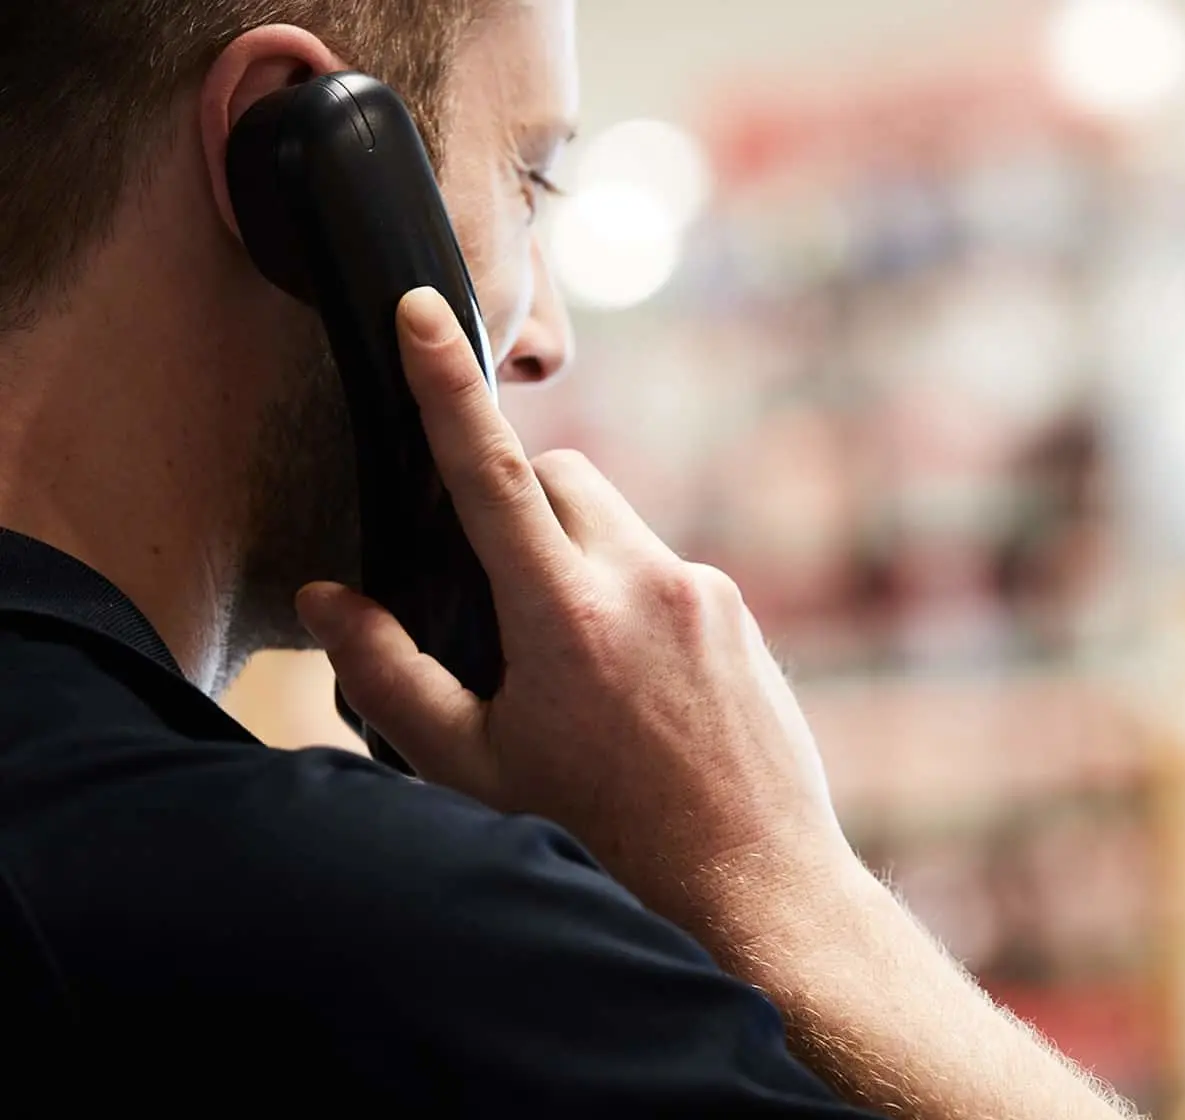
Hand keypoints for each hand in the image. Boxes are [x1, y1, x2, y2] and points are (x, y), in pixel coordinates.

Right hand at [296, 287, 855, 940]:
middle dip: (515, 497)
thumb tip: (328, 596)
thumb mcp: (475, 767)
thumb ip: (390, 672)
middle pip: (560, 474)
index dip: (447, 385)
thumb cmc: (601, 835)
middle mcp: (644, 581)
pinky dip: (626, 589)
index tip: (423, 311)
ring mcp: (704, 591)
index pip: (493, 471)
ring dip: (571, 551)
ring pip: (613, 519)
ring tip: (570, 656)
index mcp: (565, 615)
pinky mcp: (738, 611)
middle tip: (495, 588)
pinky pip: (663, 564)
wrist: (749, 881)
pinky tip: (630, 678)